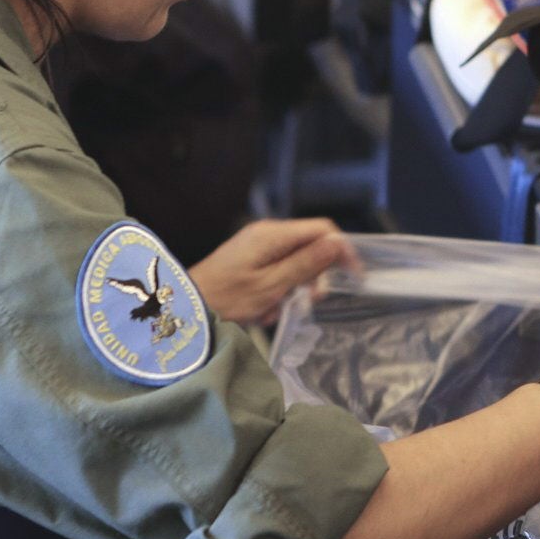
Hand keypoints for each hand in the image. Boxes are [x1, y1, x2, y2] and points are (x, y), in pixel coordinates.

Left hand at [191, 219, 356, 325]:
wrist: (186, 307)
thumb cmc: (225, 299)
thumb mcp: (271, 286)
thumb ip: (305, 265)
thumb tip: (337, 245)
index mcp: (273, 235)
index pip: (322, 229)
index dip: (342, 250)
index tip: (353, 276)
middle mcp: (267, 233)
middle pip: (311, 246)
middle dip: (315, 275)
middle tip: (309, 301)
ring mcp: (257, 245)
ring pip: (296, 261)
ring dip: (295, 287)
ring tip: (278, 309)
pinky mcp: (251, 258)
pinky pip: (279, 270)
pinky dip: (279, 290)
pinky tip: (265, 308)